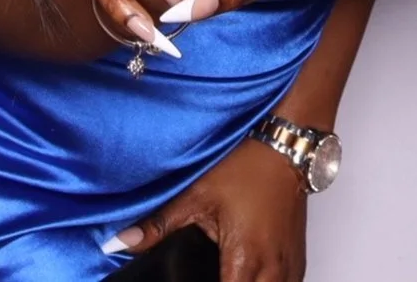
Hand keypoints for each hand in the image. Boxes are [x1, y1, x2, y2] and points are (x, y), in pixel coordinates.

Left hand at [103, 137, 308, 281]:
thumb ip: (157, 226)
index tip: (187, 280)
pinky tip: (246, 276)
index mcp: (246, 259)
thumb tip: (119, 243)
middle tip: (197, 275)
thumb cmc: (247, 167)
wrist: (285, 148)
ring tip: (223, 273)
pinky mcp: (297, 262)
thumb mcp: (197, 195)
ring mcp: (290, 269)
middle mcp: (273, 271)